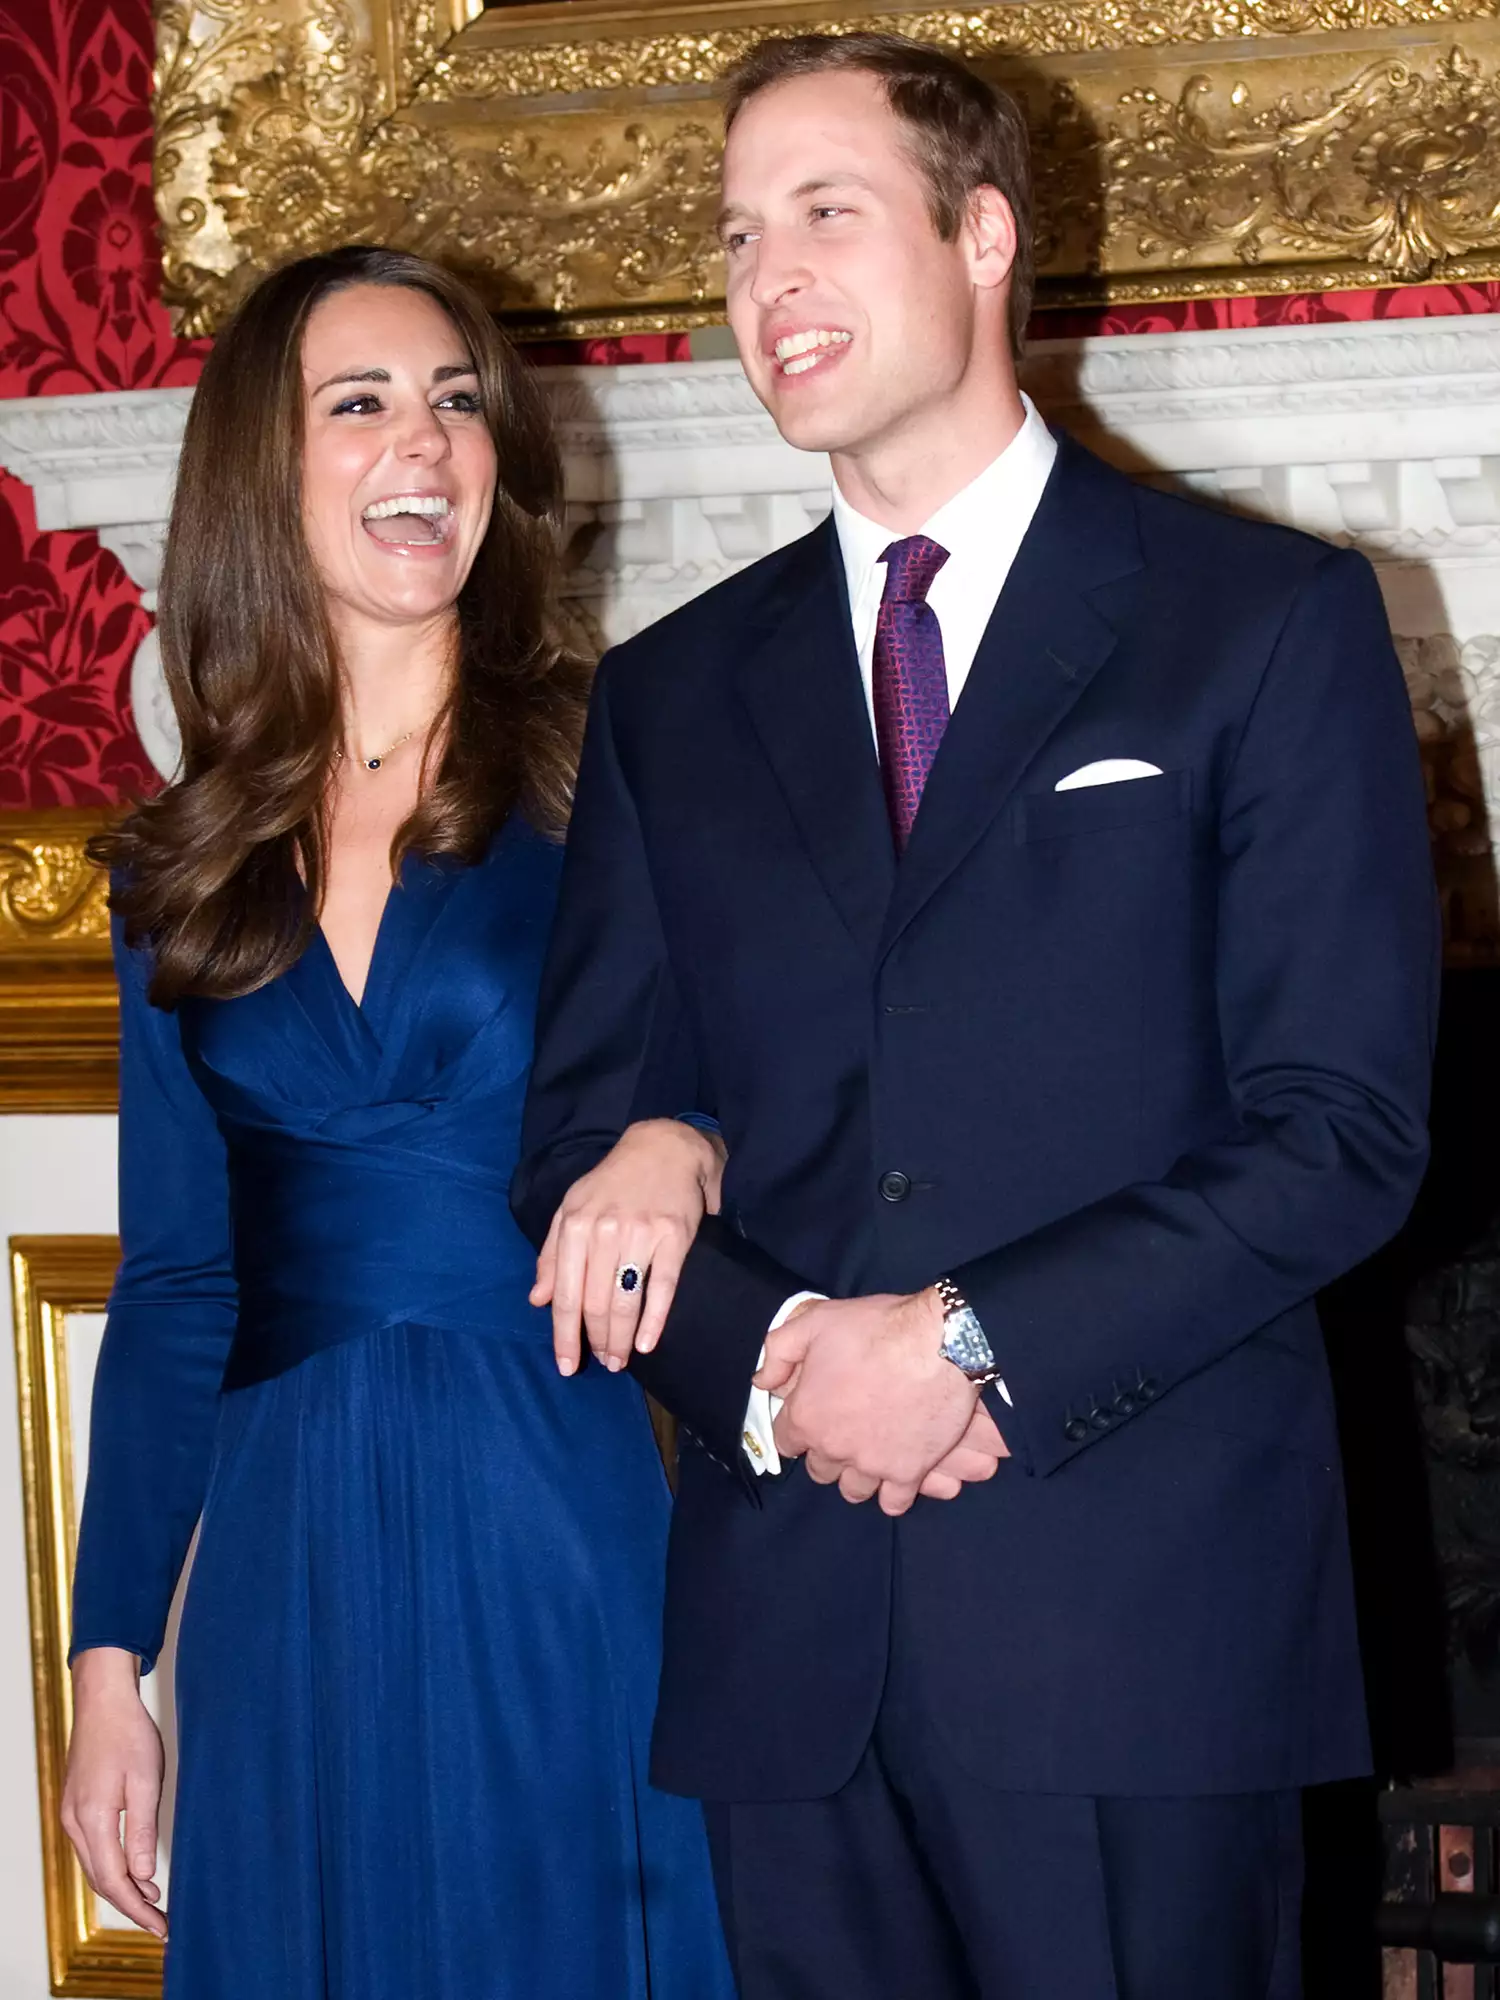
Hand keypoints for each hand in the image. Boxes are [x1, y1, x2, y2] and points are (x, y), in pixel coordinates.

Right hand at [61, 1648, 166, 1938]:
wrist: (103, 1702)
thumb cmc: (129, 1734)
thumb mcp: (146, 1781)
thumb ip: (143, 1831)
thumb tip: (143, 1876)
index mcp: (93, 1819)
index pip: (114, 1880)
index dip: (137, 1907)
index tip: (161, 1925)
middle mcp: (75, 1823)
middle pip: (100, 1880)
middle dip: (130, 1904)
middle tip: (161, 1921)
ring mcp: (71, 1816)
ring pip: (94, 1867)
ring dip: (122, 1887)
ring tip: (153, 1899)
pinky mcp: (75, 1807)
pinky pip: (92, 1849)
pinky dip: (112, 1866)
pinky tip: (134, 1868)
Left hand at [532, 1119, 725, 1376]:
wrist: (665, 1147)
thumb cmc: (613, 1183)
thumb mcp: (572, 1209)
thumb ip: (552, 1255)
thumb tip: (537, 1299)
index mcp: (574, 1225)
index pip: (565, 1294)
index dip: (564, 1335)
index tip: (566, 1365)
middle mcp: (604, 1231)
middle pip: (594, 1303)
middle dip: (595, 1342)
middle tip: (602, 1364)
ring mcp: (640, 1234)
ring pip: (624, 1300)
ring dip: (620, 1339)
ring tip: (620, 1360)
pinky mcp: (674, 1236)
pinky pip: (663, 1287)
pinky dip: (654, 1321)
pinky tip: (646, 1343)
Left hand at [760, 1289, 996, 1515]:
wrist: (941, 1343)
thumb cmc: (876, 1328)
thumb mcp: (816, 1321)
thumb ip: (779, 1351)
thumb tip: (762, 1380)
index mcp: (807, 1416)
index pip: (785, 1441)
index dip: (796, 1427)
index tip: (812, 1416)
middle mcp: (833, 1448)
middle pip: (819, 1469)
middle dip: (827, 1452)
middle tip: (846, 1430)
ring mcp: (871, 1465)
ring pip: (853, 1489)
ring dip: (857, 1474)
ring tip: (870, 1453)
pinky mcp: (908, 1473)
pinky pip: (893, 1502)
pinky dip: (892, 1493)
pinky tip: (897, 1474)